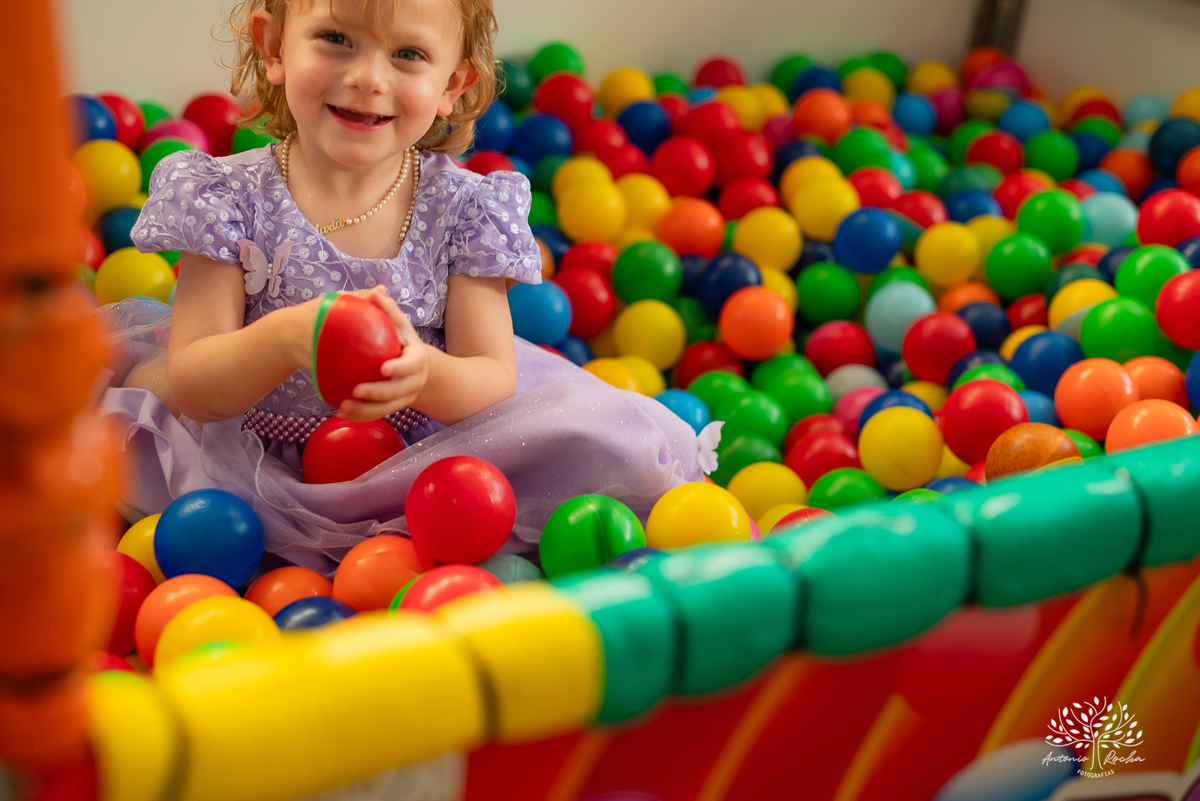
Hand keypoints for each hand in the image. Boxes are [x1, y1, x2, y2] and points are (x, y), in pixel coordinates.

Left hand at [337, 285, 429, 421]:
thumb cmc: (400, 339)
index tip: (383, 369)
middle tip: (356, 390)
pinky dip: (360, 415)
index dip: (400, 368)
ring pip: (388, 408)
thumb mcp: (398, 323)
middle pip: (399, 391)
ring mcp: (406, 397)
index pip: (412, 364)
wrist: (415, 365)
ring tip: (344, 405)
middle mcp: (415, 380)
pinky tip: (341, 412)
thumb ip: (387, 309)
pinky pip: (377, 414)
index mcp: (418, 358)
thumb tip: (376, 292)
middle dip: (378, 393)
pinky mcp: (394, 407)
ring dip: (366, 409)